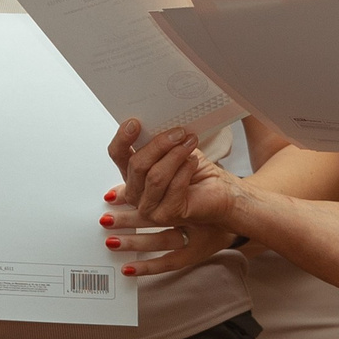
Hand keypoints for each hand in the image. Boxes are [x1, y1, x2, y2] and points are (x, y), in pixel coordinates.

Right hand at [99, 119, 243, 277]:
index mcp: (133, 174)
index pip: (118, 155)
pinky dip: (184, 170)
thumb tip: (153, 122)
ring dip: (175, 155)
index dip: (123, 139)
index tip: (135, 123)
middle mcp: (136, 193)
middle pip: (136, 165)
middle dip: (159, 145)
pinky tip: (193, 162)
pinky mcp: (168, 216)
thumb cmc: (197, 171)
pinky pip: (173, 187)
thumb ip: (158, 140)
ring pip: (155, 176)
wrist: (221, 191)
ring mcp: (150, 208)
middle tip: (178, 133)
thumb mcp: (174, 148)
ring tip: (190, 143)